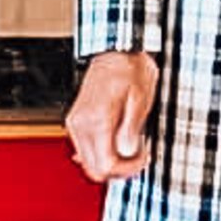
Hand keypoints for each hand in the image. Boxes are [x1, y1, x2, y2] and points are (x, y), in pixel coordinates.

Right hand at [64, 50, 158, 182]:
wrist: (115, 50)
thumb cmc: (129, 69)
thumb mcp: (140, 97)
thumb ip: (132, 127)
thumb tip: (129, 152)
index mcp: (97, 119)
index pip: (105, 164)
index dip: (127, 169)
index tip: (143, 158)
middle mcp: (81, 124)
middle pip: (94, 169)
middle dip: (119, 170)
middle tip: (139, 157)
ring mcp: (76, 123)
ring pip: (88, 163)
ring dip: (110, 162)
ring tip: (131, 147)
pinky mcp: (77, 121)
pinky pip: (85, 150)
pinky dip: (100, 153)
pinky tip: (117, 144)